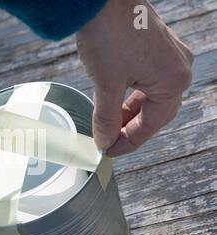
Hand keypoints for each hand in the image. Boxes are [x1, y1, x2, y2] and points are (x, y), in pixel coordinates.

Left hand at [77, 0, 192, 155]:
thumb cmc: (108, 34)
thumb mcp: (106, 84)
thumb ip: (106, 118)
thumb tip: (104, 141)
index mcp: (173, 81)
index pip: (151, 125)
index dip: (128, 142)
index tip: (110, 151)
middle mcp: (178, 68)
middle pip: (156, 112)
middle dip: (131, 129)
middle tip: (110, 141)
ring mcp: (169, 55)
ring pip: (151, 96)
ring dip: (130, 112)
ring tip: (110, 124)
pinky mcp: (156, 47)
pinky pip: (147, 80)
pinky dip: (131, 95)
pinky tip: (115, 101)